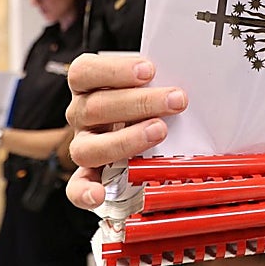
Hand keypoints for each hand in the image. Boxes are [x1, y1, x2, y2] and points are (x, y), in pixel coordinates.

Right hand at [63, 53, 185, 207]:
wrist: (138, 124)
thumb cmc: (145, 99)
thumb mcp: (148, 82)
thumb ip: (157, 78)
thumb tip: (188, 76)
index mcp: (87, 85)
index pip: (85, 72)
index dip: (114, 71)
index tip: (149, 70)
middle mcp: (81, 114)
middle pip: (95, 108)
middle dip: (140, 103)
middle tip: (175, 101)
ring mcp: (83, 145)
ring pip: (89, 147)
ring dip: (127, 140)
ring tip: (160, 132)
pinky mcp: (88, 175)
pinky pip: (76, 187)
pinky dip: (84, 192)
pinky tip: (99, 194)